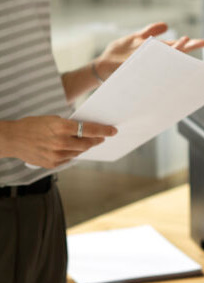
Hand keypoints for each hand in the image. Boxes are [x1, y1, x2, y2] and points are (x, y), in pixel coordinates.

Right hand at [0, 116, 117, 168]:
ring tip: (86, 142)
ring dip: (84, 147)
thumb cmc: (32, 125)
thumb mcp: (52, 119)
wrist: (12, 139)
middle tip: (102, 137)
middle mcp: (60, 142)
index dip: (103, 130)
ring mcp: (56, 155)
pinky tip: (71, 149)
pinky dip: (72, 153)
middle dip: (96, 140)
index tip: (113, 131)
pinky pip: (69, 159)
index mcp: (61, 127)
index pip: (89, 129)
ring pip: (79, 152)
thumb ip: (68, 125)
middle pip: (87, 143)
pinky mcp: (52, 164)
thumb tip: (85, 130)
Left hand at [94, 23, 203, 79]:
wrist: (101, 67)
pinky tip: (161, 50)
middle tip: (202, 42)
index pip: (175, 47)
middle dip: (186, 47)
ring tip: (184, 42)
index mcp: (154, 51)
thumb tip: (166, 25)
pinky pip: (145, 61)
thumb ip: (150, 31)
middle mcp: (152, 58)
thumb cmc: (118, 54)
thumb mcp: (135, 38)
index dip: (189, 44)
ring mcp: (143, 61)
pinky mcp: (132, 64)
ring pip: (162, 56)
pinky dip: (153, 56)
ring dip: (173, 50)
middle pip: (173, 52)